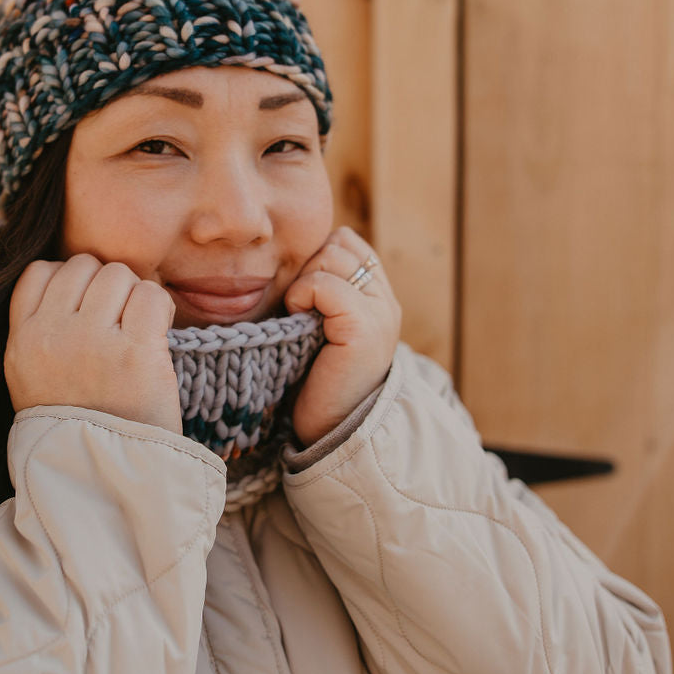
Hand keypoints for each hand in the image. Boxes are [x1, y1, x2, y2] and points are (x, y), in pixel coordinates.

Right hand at [5, 254, 181, 434]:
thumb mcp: (33, 378)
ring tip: (136, 334)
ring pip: (119, 275)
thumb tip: (71, 272)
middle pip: (83, 266)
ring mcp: (92, 342)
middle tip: (118, 324)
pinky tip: (156, 337)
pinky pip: (151, 296)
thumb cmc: (78, 427)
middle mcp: (51, 336)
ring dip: (134, 297)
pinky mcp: (135, 353)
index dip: (69, 282)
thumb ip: (41, 329)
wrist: (104, 481)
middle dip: (106, 287)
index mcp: (21, 342)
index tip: (88, 310)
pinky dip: (159, 309)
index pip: (39, 272)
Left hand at [284, 229, 400, 445]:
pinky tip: (297, 320)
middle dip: (307, 266)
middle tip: (298, 306)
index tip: (302, 294)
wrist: (332, 431)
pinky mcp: (364, 326)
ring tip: (299, 314)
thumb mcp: (321, 327)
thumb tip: (288, 259)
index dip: (316, 257)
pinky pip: (325, 283)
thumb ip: (321, 293)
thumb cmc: (316, 381)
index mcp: (378, 296)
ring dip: (304, 280)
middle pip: (338, 243)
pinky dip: (303, 295)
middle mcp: (386, 300)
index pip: (346, 241)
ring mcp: (380, 311)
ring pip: (332, 255)